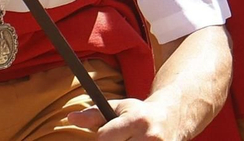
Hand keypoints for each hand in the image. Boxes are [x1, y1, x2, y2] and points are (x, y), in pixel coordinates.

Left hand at [68, 97, 184, 140]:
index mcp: (135, 121)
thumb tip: (70, 118)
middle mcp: (149, 137)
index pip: (105, 138)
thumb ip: (94, 114)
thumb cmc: (140, 113)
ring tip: (127, 139)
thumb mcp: (118, 107)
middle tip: (119, 137)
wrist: (173, 118)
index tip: (106, 135)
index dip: (102, 138)